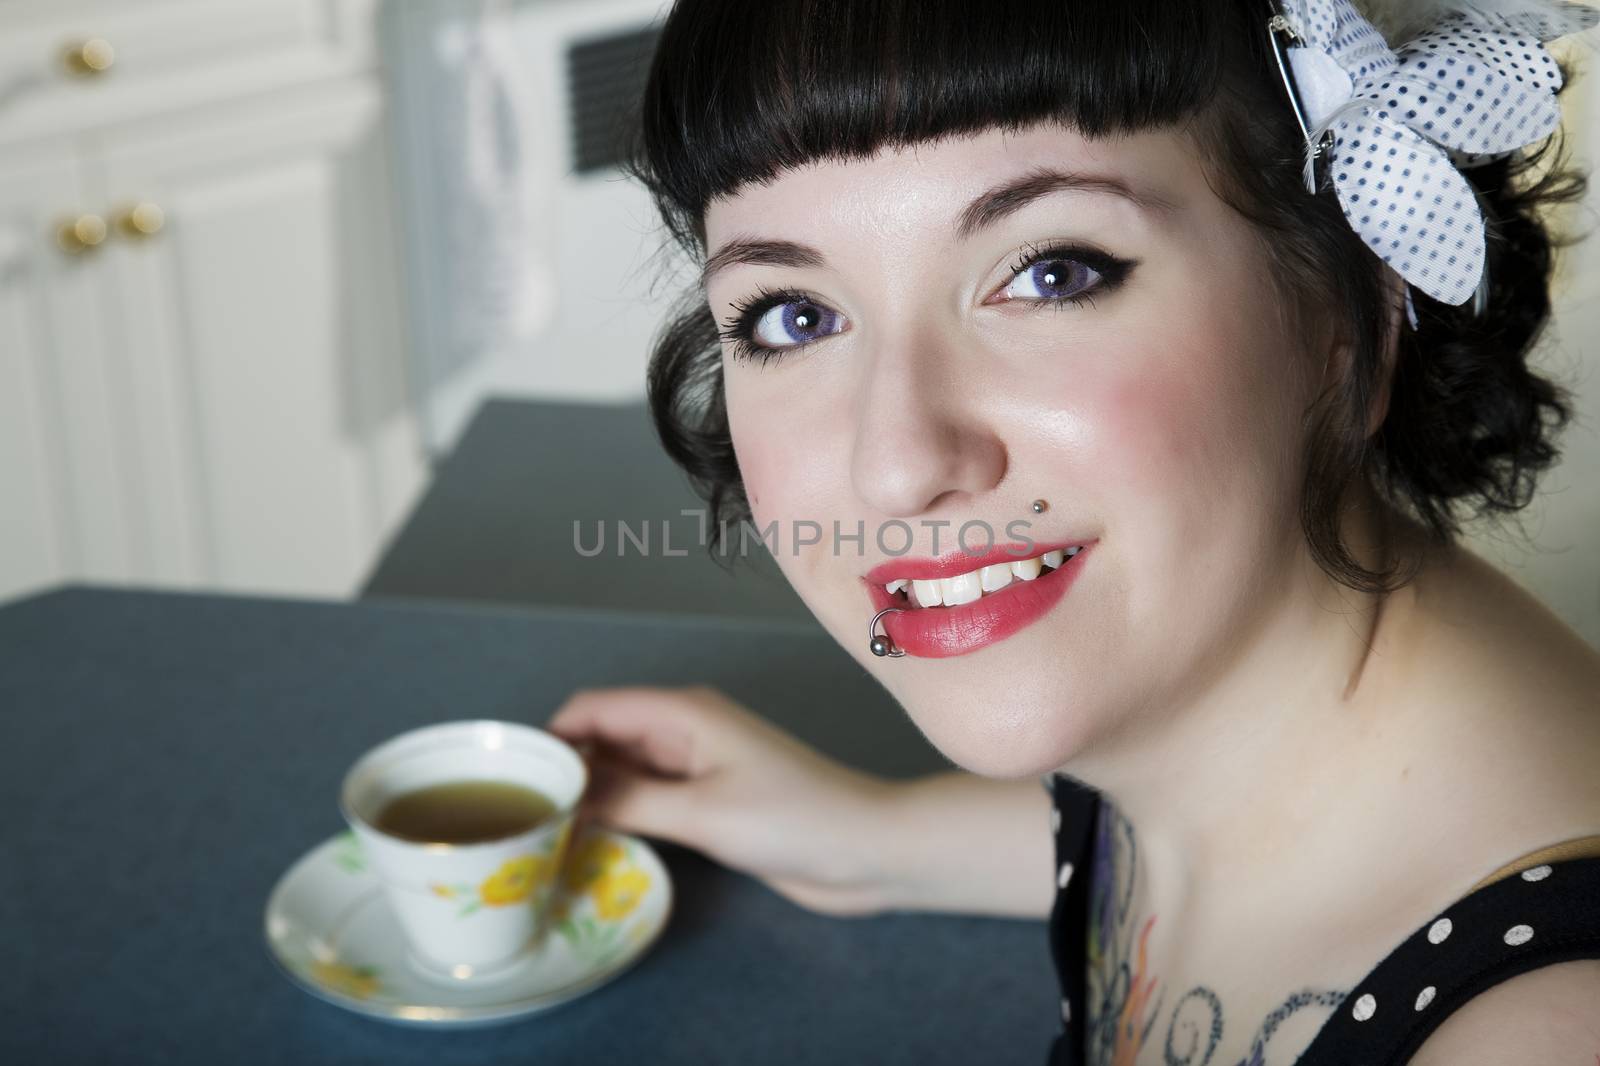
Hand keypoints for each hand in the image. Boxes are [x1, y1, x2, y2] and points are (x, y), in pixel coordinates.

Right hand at [545, 684, 895, 916]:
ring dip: (588, 792)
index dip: (549, 735)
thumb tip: (562, 793)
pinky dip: (617, 811)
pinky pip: (646, 796)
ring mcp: (697, 766)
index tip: (507, 778)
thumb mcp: (702, 812)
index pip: (593, 708)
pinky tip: (589, 841)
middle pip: (603, 736)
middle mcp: (684, 730)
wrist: (867, 851)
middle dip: (562, 766)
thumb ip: (628, 800)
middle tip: (515, 814)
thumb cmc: (793, 820)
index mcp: (683, 713)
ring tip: (539, 831)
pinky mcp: (708, 801)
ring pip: (622, 769)